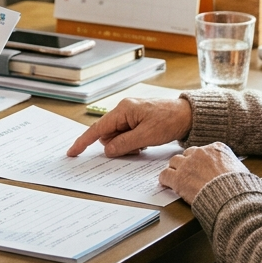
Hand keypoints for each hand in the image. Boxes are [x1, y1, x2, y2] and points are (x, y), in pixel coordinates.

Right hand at [66, 97, 192, 157]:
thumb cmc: (170, 120)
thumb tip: (107, 150)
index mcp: (123, 110)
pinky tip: (146, 142)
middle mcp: (124, 111)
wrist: (188, 115)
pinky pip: (127, 136)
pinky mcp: (137, 121)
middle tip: (137, 148)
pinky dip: (133, 143)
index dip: (84, 141)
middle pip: (108, 135)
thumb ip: (124, 144)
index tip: (73, 152)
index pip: (98, 129)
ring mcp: (130, 116)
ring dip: (127, 145)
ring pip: (118, 138)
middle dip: (117, 146)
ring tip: (144, 144)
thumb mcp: (146, 136)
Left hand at [158, 143, 241, 203]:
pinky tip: (167, 184)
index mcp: (217, 148)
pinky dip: (165, 180)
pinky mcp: (178, 178)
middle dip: (188, 163)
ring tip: (177, 178)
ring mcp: (188, 164)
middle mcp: (201, 152)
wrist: (233, 198)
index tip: (201, 167)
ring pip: (174, 161)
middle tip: (188, 174)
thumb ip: (233, 166)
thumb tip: (237, 172)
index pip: (204, 150)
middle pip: (188, 154)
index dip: (201, 160)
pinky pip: (165, 174)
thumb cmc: (241, 188)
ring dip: (175, 169)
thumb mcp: (242, 171)